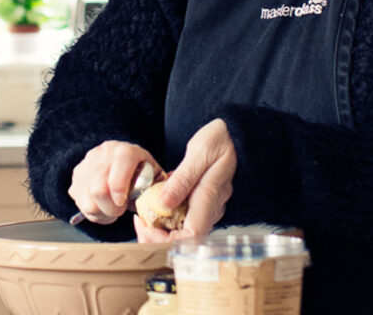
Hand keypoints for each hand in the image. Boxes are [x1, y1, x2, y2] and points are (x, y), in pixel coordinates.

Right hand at [69, 140, 160, 224]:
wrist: (119, 160)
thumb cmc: (140, 171)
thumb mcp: (153, 175)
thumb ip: (158, 187)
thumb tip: (163, 203)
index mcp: (126, 151)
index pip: (120, 164)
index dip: (120, 188)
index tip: (123, 203)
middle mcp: (104, 154)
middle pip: (99, 189)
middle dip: (110, 208)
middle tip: (119, 211)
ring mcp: (87, 164)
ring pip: (87, 200)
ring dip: (101, 213)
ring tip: (112, 211)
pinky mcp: (77, 176)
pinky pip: (79, 202)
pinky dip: (91, 212)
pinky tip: (102, 207)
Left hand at [134, 118, 236, 242]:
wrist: (233, 131)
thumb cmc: (219, 138)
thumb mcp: (200, 151)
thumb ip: (182, 179)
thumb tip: (163, 205)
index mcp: (211, 197)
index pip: (190, 236)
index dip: (166, 240)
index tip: (147, 227)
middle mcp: (211, 207)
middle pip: (184, 237)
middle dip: (158, 235)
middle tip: (139, 221)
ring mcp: (208, 205)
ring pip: (183, 227)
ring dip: (161, 225)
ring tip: (143, 211)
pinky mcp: (203, 200)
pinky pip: (184, 215)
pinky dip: (167, 213)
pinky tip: (157, 200)